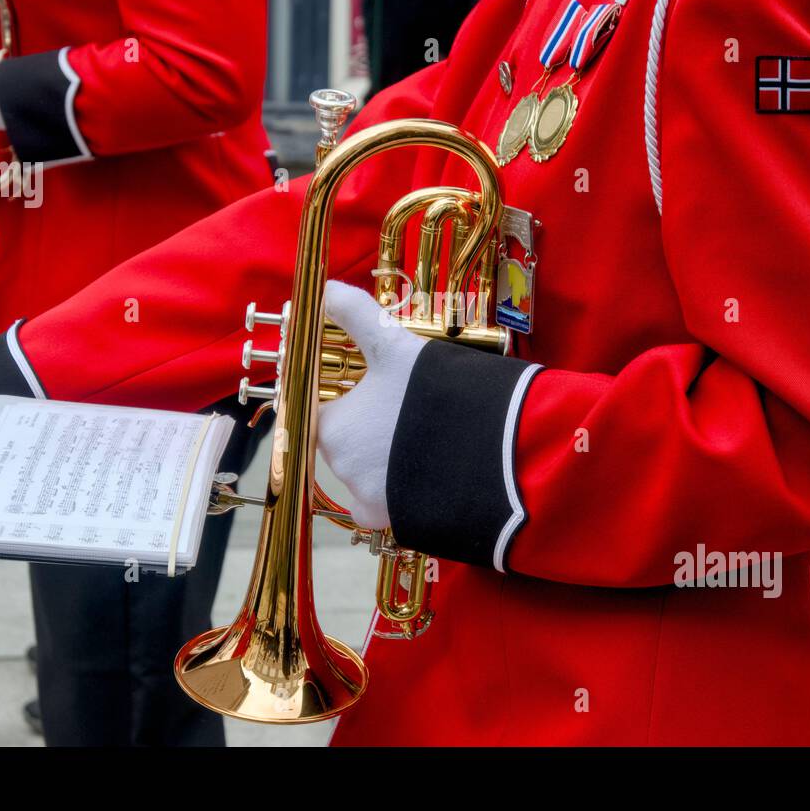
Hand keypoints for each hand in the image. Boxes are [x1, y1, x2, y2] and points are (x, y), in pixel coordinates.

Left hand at [318, 281, 426, 529]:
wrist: (492, 451)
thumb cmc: (435, 394)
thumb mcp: (395, 345)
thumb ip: (357, 314)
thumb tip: (328, 288)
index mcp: (332, 428)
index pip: (317, 412)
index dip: (342, 398)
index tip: (369, 391)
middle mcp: (340, 469)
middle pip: (345, 444)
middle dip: (368, 428)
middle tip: (403, 411)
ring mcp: (368, 500)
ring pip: (366, 474)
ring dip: (385, 459)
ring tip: (420, 437)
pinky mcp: (395, 522)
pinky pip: (386, 505)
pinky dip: (399, 490)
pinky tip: (425, 470)